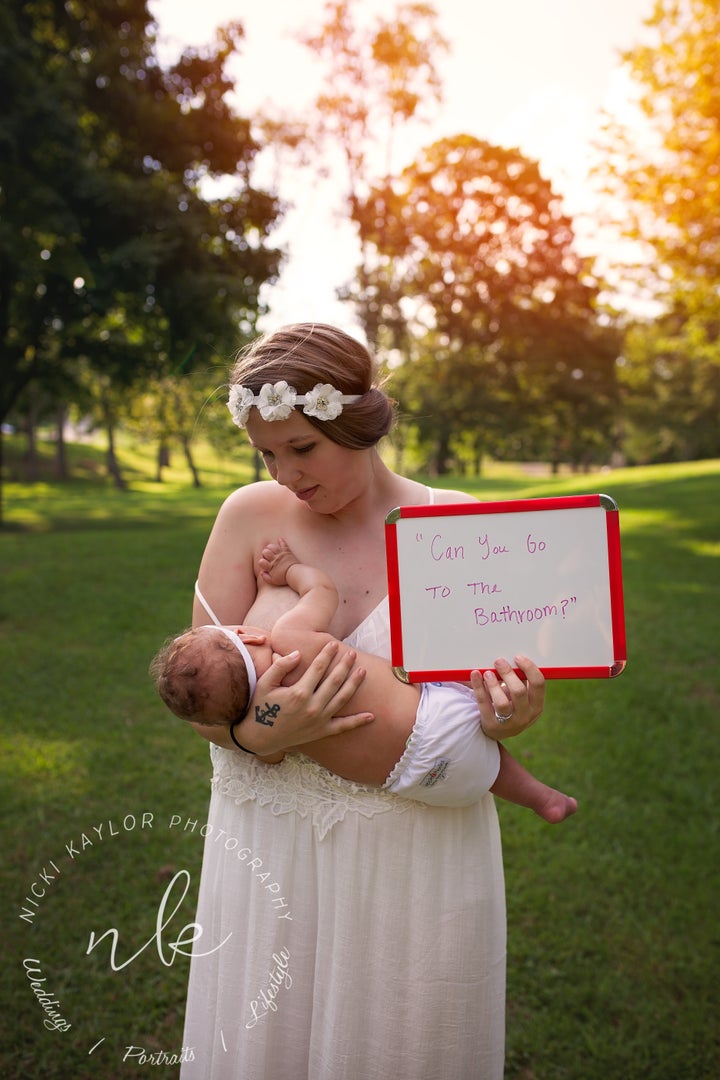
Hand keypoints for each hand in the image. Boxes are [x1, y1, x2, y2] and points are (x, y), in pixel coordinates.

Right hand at [232, 640, 372, 755]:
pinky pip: (343, 727)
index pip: (318, 668)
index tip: (334, 644)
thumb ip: (281, 666)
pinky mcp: (321, 732)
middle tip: (352, 653)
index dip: (327, 654)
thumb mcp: (265, 683)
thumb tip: (299, 653)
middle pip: (334, 681)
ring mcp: (319, 721)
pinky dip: (358, 722)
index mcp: (299, 693)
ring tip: (362, 671)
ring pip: (342, 699)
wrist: (259, 737)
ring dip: (354, 684)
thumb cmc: (260, 706)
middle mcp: (312, 707)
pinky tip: (371, 716)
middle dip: (344, 665)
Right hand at [258, 537, 297, 587]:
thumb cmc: (284, 578)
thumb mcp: (273, 581)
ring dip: (270, 547)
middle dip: (264, 553)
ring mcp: (281, 554)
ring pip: (272, 547)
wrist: (295, 574)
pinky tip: (279, 539)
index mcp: (270, 566)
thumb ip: (265, 577)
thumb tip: (261, 572)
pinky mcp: (287, 552)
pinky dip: (281, 541)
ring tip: (270, 549)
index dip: (261, 561)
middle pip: (265, 552)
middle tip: (267, 556)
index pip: (261, 561)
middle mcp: (275, 559)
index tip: (263, 563)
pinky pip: (283, 544)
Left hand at [470, 654, 544, 739]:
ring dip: (494, 684)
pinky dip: (479, 687)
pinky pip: (484, 704)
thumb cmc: (512, 706)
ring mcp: (508, 723)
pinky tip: (475, 675)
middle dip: (508, 674)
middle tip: (499, 662)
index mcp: (536, 705)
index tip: (517, 657)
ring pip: (502, 703)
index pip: (538, 684)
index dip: (529, 668)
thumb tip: (513, 657)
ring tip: (487, 672)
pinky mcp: (491, 724)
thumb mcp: (523, 698)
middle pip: (519, 692)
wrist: (499, 731)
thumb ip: (521, 680)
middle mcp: (525, 715)